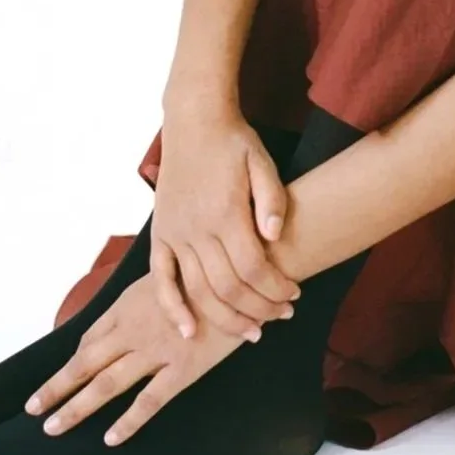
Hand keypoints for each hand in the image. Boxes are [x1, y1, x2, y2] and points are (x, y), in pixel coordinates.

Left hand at [25, 265, 246, 445]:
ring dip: (76, 407)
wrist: (245, 271)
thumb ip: (148, 293)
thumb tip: (137, 309)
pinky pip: (149, 401)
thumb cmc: (210, 269)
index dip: (71, 362)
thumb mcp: (169, 272)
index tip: (56, 379)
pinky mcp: (183, 368)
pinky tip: (110, 438)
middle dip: (56, 387)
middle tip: (32, 409)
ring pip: (106, 384)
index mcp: (129, 306)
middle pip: (85, 364)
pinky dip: (128, 422)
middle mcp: (134, 329)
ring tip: (53, 427)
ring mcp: (156, 350)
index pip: (90, 339)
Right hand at [148, 108, 302, 343]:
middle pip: (228, 287)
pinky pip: (161, 280)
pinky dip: (173, 308)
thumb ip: (272, 200)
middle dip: (259, 309)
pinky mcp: (160, 235)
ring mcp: (175, 234)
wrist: (194, 121)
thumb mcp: (262, 162)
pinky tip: (188, 332)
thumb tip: (277, 237)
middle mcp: (196, 228)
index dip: (276, 288)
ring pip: (198, 291)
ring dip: (226, 317)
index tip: (294, 295)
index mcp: (225, 212)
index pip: (254, 267)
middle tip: (281, 315)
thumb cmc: (234, 142)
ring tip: (251, 331)